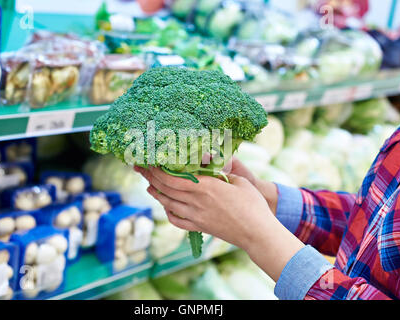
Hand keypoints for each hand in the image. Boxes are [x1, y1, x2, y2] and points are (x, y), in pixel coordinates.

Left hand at [134, 166, 303, 281]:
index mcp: (205, 187)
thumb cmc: (253, 206)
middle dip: (152, 178)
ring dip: (156, 194)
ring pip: (168, 204)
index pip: (173, 178)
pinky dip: (168, 213)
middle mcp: (196, 202)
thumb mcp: (239, 182)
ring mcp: (196, 217)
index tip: (150, 162)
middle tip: (142, 170)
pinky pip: (177, 221)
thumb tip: (211, 168)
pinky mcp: (200, 227)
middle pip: (166, 189)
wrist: (257, 234)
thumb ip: (222, 174)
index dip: (158, 170)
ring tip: (149, 186)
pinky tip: (166, 208)